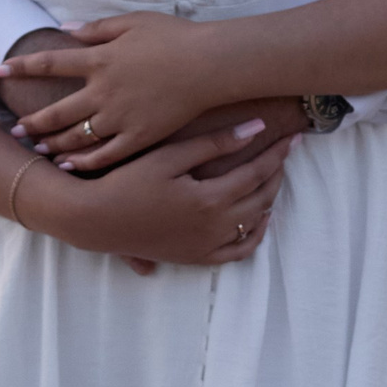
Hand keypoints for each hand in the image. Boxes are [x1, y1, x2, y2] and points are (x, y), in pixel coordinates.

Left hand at [8, 15, 224, 168]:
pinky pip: (106, 155)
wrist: (211, 64)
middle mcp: (103, 91)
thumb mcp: (133, 22)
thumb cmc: (176, 38)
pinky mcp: (140, 137)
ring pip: (77, 137)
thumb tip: (66, 30)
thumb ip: (97, 28)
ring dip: (54, 144)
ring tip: (38, 150)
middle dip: (32, 121)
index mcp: (100, 60)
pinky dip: (84, 162)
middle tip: (14, 130)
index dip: (21, 67)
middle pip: (57, 110)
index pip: (49, 63)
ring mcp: (120, 117)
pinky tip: (69, 166)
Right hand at [17, 128, 295, 268]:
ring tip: (272, 178)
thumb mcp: (169, 156)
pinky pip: (237, 252)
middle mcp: (214, 228)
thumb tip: (256, 128)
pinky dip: (254, 235)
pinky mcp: (195, 257)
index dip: (277, 153)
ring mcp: (206, 247)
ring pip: (254, 224)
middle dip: (277, 173)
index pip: (257, 173)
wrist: (94, 220)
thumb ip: (214, 144)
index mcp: (210, 200)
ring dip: (268, 200)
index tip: (293, 137)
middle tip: (285, 152)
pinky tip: (257, 218)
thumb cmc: (126, 181)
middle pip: (262, 198)